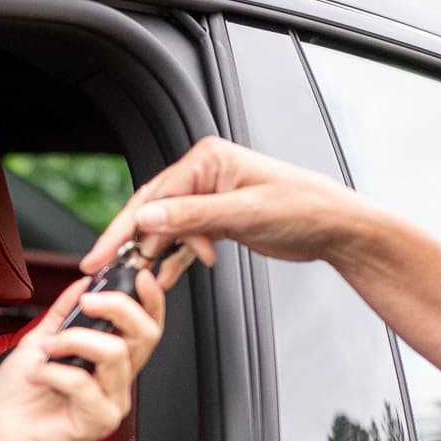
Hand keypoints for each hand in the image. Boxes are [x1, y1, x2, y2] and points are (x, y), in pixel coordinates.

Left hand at [0, 273, 165, 440]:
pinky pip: (85, 383)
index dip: (150, 299)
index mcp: (107, 361)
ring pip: (115, 353)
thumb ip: (63, 313)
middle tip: (86, 304)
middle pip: (145, 334)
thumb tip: (83, 285)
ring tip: (47, 349)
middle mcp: (116, 380)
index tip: (138, 276)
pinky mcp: (98, 421)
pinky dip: (54, 371)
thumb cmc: (18, 399)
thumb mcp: (38, 341)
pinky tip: (37, 376)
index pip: (146, 326)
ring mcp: (111, 402)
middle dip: (118, 307)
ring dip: (73, 340)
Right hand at [81, 137, 391, 287]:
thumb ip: (193, 216)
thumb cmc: (304, 207)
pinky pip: (187, 240)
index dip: (126, 227)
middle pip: (154, 210)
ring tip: (140, 280)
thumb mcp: (244, 212)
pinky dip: (175, 260)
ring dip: (157, 255)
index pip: (155, 194)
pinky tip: (162, 277)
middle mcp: (205, 175)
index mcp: (208, 160)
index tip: (104, 253)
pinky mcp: (219, 220)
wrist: (337, 228)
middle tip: (105, 268)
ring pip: (168, 228)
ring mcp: (211, 197)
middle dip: (132, 242)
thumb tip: (148, 217)